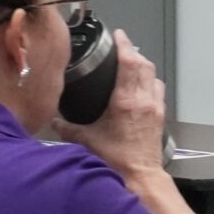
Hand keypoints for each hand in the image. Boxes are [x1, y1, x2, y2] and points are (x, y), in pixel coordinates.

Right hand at [59, 31, 167, 180]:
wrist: (140, 177)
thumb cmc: (117, 160)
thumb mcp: (86, 141)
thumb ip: (66, 128)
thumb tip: (53, 120)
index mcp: (126, 101)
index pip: (130, 63)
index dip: (125, 45)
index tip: (118, 35)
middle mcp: (144, 101)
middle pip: (144, 65)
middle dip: (133, 53)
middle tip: (122, 47)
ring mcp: (155, 109)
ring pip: (154, 77)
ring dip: (144, 68)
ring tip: (132, 64)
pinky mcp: (159, 118)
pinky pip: (158, 92)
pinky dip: (150, 83)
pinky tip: (140, 88)